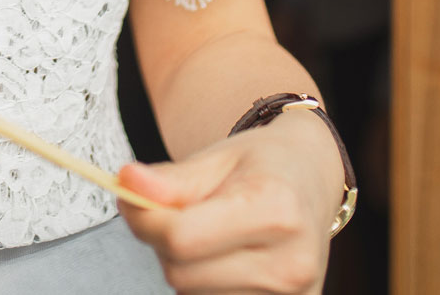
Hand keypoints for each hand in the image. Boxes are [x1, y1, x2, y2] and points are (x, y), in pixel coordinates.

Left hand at [116, 108, 342, 293]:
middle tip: (176, 213)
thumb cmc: (264, 165)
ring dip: (186, 266)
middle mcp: (290, 261)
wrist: (312, 178)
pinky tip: (225, 256)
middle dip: (163, 243)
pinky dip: (207, 282)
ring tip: (210, 232)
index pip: (181, 237)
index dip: (144, 220)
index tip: (131, 198)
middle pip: (182, 274)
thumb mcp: (216, 158)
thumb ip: (171, 180)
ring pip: (194, 294)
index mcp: (275, 210)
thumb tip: (127, 183)